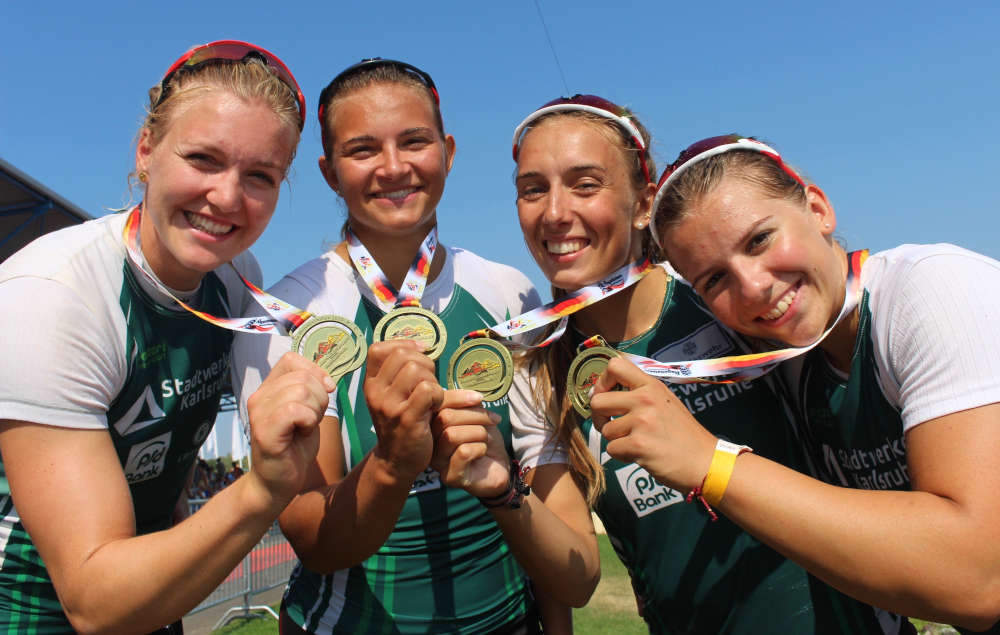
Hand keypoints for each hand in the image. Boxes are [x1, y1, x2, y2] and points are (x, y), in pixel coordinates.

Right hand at [245, 351, 333, 503]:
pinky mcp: (264, 430)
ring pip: (301, 391)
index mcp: (268, 389)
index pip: (291, 359)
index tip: (325, 391)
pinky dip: (308, 421)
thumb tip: (328, 379)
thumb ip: (312, 391)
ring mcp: (259, 413)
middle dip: (320, 397)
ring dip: (315, 411)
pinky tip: (302, 434)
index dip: (315, 371)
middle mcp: (259, 396)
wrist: (277, 483)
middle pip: (303, 376)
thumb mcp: (307, 412)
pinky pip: (296, 410)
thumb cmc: (293, 448)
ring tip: (305, 428)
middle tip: (311, 420)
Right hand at [363, 340, 443, 484]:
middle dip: (424, 363)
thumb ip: (400, 372)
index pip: (378, 349)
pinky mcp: (407, 418)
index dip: (402, 345)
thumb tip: (421, 345)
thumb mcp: (392, 396)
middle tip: (429, 382)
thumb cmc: (402, 423)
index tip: (419, 355)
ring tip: (432, 395)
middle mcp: (375, 392)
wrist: (397, 461)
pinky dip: (438, 394)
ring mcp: (389, 406)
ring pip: (415, 369)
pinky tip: (436, 406)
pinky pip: (427, 389)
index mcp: (371, 384)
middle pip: (402, 355)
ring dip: (432, 379)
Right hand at [430, 390, 510, 497]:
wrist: (499, 468)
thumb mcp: (477, 417)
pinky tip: (482, 452)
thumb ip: (467, 405)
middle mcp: (430, 444)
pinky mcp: (450, 477)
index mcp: (434, 426)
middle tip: (492, 421)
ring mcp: (438, 462)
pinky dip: (479, 448)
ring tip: (486, 438)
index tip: (481, 399)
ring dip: (478, 432)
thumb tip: (467, 395)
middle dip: (474, 416)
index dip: (459, 397)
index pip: (438, 405)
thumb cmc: (485, 440)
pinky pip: (463, 453)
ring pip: (452, 435)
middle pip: (444, 418)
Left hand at [590, 357, 715, 491]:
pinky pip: (612, 449)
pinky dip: (622, 455)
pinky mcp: (638, 445)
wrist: (705, 462)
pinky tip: (642, 455)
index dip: (602, 381)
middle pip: (598, 400)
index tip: (605, 395)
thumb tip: (602, 392)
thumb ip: (640, 393)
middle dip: (599, 416)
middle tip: (611, 425)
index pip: (615, 365)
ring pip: (605, 429)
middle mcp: (645, 399)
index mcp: (652, 385)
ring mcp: (642, 421)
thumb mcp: (666, 402)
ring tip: (638, 442)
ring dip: (616, 440)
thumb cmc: (684, 435)